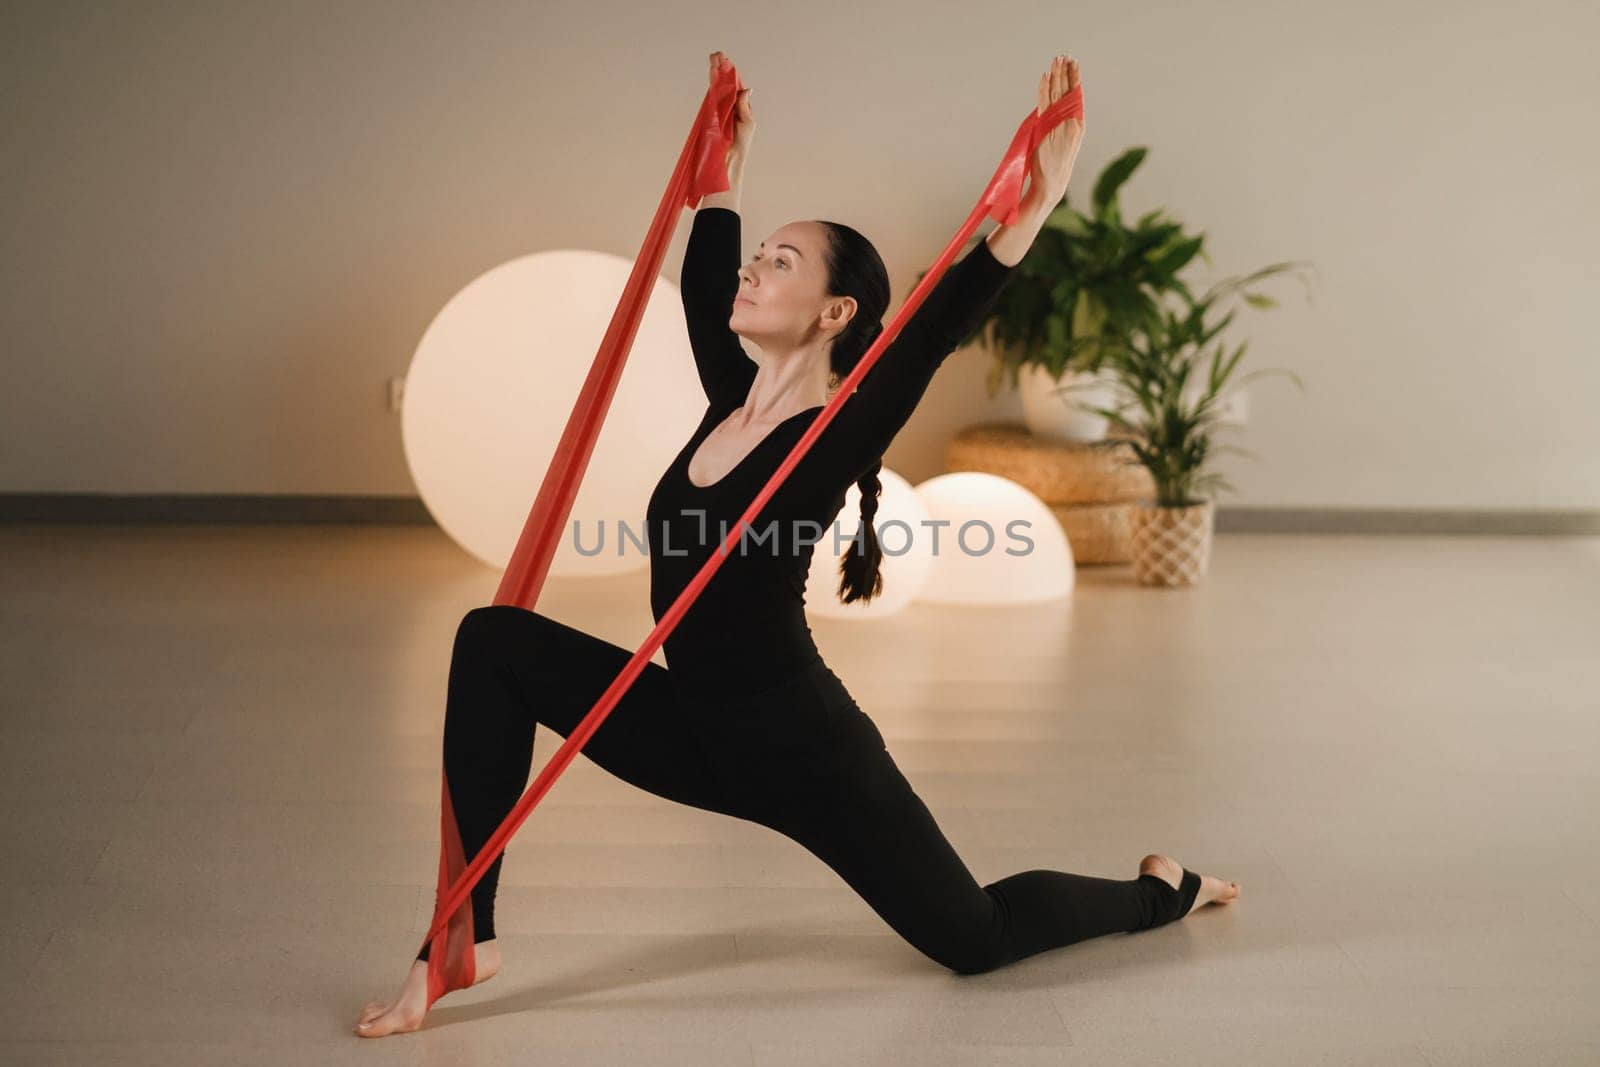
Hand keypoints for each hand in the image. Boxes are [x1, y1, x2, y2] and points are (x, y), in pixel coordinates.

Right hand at [708, 51, 755, 163]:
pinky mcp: (713, 113)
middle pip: (725, 82)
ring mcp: (720, 109)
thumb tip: (746, 89)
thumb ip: (744, 106)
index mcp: (740, 107)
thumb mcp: (748, 123)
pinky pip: (713, 95)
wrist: (729, 158)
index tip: (726, 60)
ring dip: (716, 71)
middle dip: (721, 67)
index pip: (735, 85)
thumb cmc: (740, 144)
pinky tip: (712, 71)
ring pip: (718, 86)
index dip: (731, 72)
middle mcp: (729, 105)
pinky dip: (713, 82)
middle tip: (716, 54)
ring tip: (713, 58)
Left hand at [1026, 54, 1083, 206]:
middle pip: (1068, 90)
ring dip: (1057, 74)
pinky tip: (1046, 75)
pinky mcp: (1048, 127)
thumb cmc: (1055, 166)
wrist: (1051, 183)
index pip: (1076, 95)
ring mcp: (1060, 123)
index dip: (1074, 78)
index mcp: (1078, 124)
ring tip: (1056, 59)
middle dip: (1066, 72)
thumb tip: (1051, 108)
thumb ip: (1059, 124)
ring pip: (1058, 93)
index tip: (1072, 64)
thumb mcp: (1062, 142)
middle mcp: (1072, 121)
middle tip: (1064, 55)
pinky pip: (1046, 102)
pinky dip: (1045, 88)